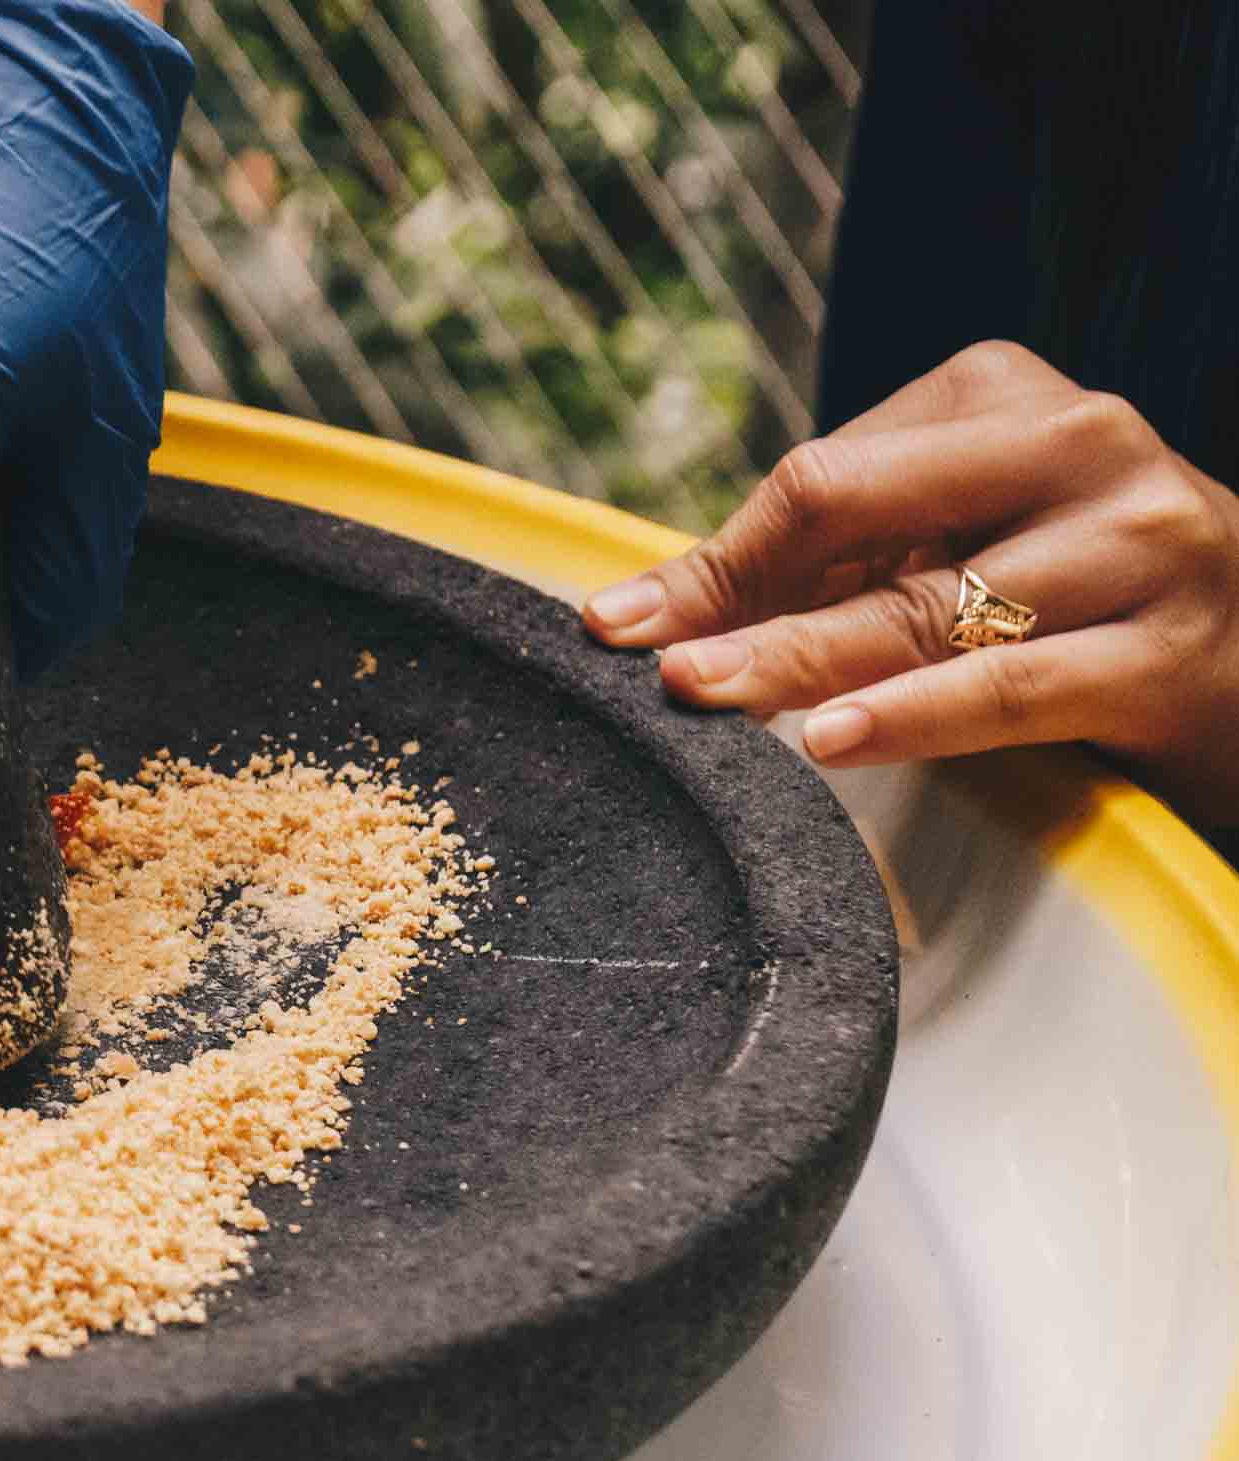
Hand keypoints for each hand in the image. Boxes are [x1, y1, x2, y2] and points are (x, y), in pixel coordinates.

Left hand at [580, 341, 1238, 822]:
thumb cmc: (1067, 593)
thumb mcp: (948, 543)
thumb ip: (811, 567)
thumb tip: (628, 616)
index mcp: (1003, 395)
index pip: (823, 476)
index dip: (719, 560)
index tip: (620, 627)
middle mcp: (1079, 444)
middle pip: (860, 513)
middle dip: (740, 600)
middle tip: (648, 663)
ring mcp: (1138, 544)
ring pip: (927, 609)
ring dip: (801, 660)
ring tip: (707, 695)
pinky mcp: (1167, 655)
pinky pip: (1010, 688)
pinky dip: (909, 715)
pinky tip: (829, 738)